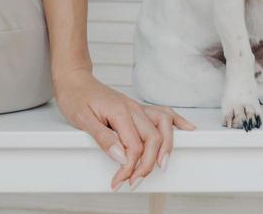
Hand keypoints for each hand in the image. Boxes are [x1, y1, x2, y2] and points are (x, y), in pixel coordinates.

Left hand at [52, 66, 196, 191]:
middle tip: (134, 181)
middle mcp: (133, 109)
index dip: (129, 167)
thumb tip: (121, 156)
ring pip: (163, 127)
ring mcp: (137, 107)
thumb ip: (103, 138)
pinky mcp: (138, 108)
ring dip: (166, 148)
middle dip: (147, 165)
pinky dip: (177, 122)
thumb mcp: (82, 119)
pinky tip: (188, 130)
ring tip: (161, 166)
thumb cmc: (75, 97)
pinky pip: (163, 114)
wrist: (74, 79)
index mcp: (120, 112)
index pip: (134, 146)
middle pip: (153, 140)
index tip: (119, 180)